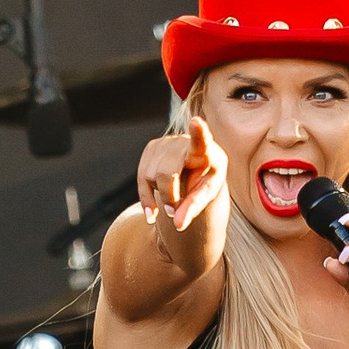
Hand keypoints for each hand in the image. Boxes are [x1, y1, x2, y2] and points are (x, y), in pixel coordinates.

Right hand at [136, 114, 224, 232]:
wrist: (195, 168)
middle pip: (167, 172)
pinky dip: (146, 198)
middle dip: (168, 196)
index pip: (202, 140)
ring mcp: (165, 143)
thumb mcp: (206, 195)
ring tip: (172, 203)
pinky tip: (152, 212)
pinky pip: (142, 177)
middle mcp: (183, 142)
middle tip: (174, 211)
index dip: (199, 132)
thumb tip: (177, 225)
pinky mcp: (151, 148)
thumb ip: (193, 209)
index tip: (197, 122)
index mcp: (206, 151)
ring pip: (151, 175)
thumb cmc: (205, 180)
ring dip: (159, 196)